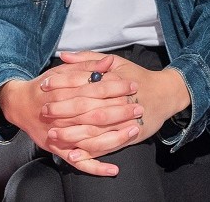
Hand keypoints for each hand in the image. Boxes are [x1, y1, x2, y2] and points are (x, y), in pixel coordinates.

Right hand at [0, 56, 140, 175]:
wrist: (19, 104)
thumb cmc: (44, 87)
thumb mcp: (63, 72)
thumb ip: (86, 66)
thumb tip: (108, 61)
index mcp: (63, 93)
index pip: (93, 90)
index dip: (114, 87)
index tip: (132, 85)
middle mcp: (62, 116)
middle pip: (94, 114)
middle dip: (119, 111)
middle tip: (138, 107)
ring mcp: (61, 135)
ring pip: (90, 139)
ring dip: (114, 136)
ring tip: (134, 129)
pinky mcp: (60, 150)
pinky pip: (80, 162)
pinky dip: (96, 167)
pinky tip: (113, 169)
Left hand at [45, 51, 190, 162]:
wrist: (165, 94)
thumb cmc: (137, 77)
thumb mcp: (116, 62)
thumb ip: (88, 59)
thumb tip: (63, 55)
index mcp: (114, 80)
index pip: (83, 82)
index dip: (62, 84)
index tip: (44, 85)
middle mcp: (118, 101)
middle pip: (87, 108)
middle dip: (64, 111)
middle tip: (44, 112)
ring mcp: (124, 121)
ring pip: (95, 130)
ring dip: (72, 134)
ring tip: (53, 135)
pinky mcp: (129, 136)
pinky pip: (107, 146)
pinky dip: (90, 152)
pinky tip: (74, 154)